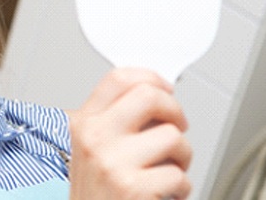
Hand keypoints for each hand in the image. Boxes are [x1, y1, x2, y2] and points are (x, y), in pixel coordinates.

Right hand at [68, 68, 191, 198]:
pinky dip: (181, 189)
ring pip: (173, 137)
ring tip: (167, 171)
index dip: (152, 78)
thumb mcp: (93, 151)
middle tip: (176, 128)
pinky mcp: (132, 188)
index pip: (119, 79)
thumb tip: (157, 96)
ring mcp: (112, 162)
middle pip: (150, 96)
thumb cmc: (98, 195)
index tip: (165, 89)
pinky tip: (164, 195)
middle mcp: (94, 138)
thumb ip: (116, 122)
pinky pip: (178, 175)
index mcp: (83, 124)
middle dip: (175, 112)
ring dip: (182, 158)